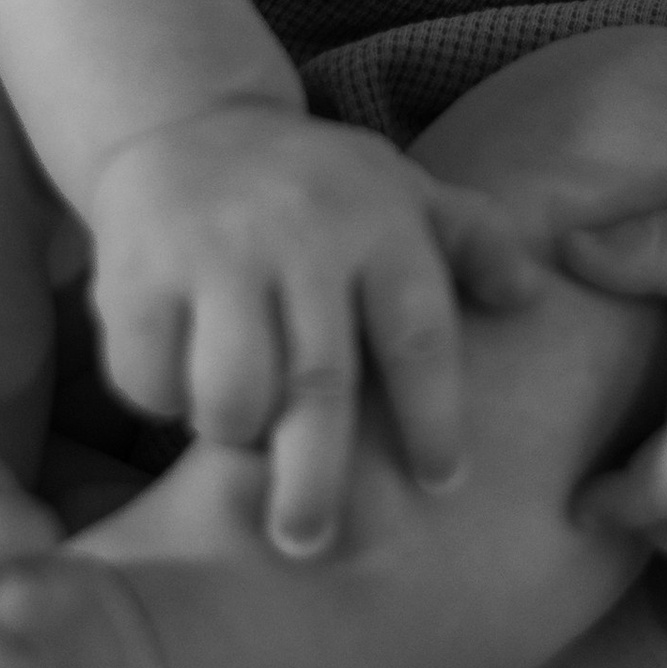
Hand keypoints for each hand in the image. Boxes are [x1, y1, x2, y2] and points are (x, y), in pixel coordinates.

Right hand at [82, 105, 543, 554]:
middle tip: (311, 545)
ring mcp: (214, 253)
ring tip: (240, 431)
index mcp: (379, 224)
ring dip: (234, 432)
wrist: (186, 122)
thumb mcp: (400, 191)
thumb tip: (531, 297)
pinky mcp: (135, 270)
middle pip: (318, 385)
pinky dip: (163, 396)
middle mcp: (301, 238)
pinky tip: (177, 376)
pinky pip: (151, 376)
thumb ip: (473, 240)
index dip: (434, 419)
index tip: (442, 485)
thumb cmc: (313, 185)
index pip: (420, 337)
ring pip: (229, 392)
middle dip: (317, 479)